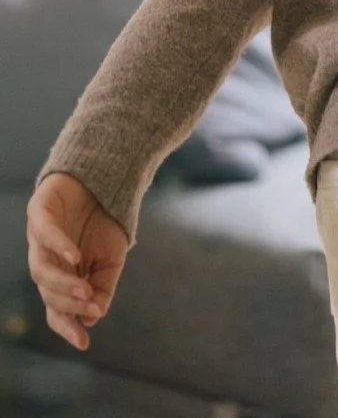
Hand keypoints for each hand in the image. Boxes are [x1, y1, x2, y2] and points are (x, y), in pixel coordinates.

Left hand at [27, 173, 128, 350]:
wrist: (105, 181)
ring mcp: (38, 237)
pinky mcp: (39, 211)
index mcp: (60, 275)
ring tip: (84, 288)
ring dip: (62, 283)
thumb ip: (102, 288)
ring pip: (40, 270)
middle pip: (46, 292)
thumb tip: (92, 316)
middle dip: (68, 302)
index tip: (84, 342)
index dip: (66, 326)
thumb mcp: (112, 261)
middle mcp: (45, 260)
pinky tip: (75, 256)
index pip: (55, 309)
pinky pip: (44, 234)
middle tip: (90, 302)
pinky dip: (59, 247)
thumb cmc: (105, 222)